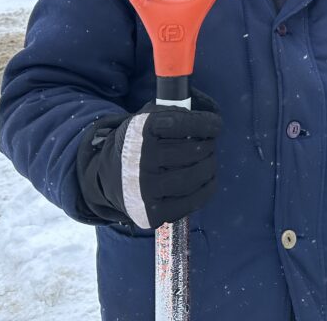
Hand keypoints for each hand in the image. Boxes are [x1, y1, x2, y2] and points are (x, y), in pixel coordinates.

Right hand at [77, 91, 221, 228]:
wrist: (110, 177)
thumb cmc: (139, 144)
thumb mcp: (147, 119)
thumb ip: (174, 114)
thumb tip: (208, 122)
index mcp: (141, 132)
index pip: (183, 125)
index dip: (206, 124)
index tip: (215, 125)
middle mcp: (142, 160)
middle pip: (194, 151)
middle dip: (208, 146)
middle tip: (209, 145)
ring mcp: (146, 189)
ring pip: (195, 176)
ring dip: (210, 166)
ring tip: (208, 161)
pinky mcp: (152, 212)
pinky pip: (193, 201)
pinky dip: (207, 188)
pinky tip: (208, 179)